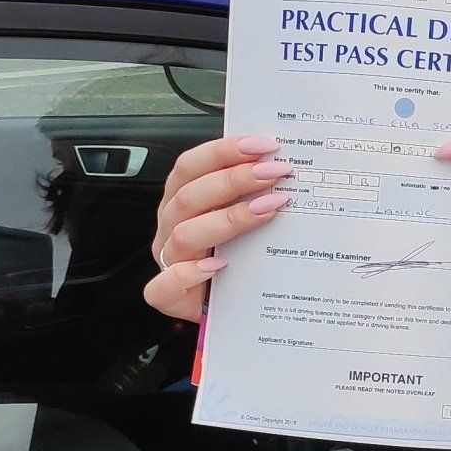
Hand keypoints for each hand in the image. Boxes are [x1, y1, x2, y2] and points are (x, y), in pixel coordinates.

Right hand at [144, 132, 292, 323]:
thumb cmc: (238, 256)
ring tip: (266, 210)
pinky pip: (165, 285)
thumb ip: (254, 190)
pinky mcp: (168, 296)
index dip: (224, 151)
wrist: (231, 304)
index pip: (192, 165)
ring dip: (228, 219)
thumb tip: (286, 164)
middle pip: (190, 196)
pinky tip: (219, 266)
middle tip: (274, 173)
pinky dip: (189, 274)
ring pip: (184, 234)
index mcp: (183, 199)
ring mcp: (167, 259)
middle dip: (234, 180)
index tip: (263, 145)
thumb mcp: (243, 216)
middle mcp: (172, 225)